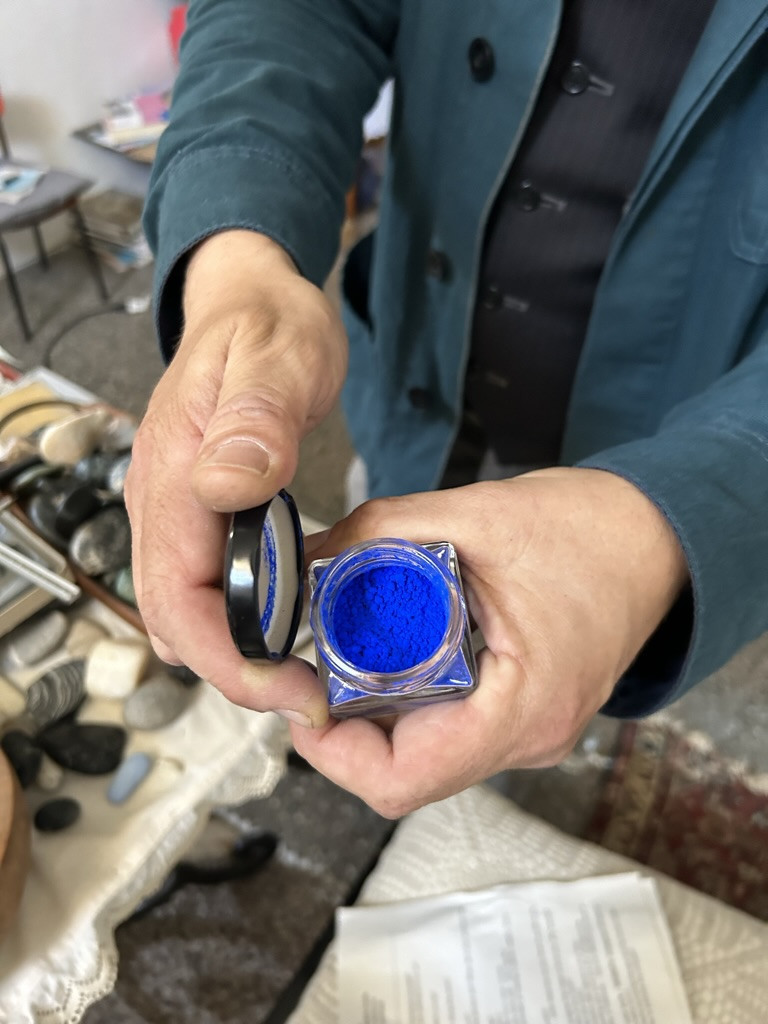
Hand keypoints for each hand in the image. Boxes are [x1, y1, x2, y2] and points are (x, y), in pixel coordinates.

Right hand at [124, 230, 345, 725]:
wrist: (254, 298)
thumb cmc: (268, 322)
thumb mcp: (277, 358)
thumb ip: (254, 420)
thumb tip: (226, 486)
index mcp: (175, 471)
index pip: (175, 593)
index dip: (223, 654)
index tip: (280, 683)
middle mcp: (164, 498)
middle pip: (173, 617)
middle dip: (232, 670)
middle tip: (301, 694)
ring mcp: (178, 507)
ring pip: (183, 609)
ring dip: (233, 654)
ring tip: (296, 674)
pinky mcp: (200, 511)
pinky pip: (203, 584)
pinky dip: (236, 622)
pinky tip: (281, 629)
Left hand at [292, 467, 687, 815]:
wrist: (653, 537)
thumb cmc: (591, 530)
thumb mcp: (474, 514)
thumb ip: (382, 530)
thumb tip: (308, 554)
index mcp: (522, 706)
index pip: (402, 779)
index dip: (331, 752)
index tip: (300, 697)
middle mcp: (527, 736)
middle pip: (404, 769)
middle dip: (344, 721)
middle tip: (315, 661)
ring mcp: (525, 731)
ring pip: (421, 752)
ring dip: (374, 709)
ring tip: (350, 649)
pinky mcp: (519, 714)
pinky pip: (446, 728)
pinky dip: (407, 697)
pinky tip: (392, 650)